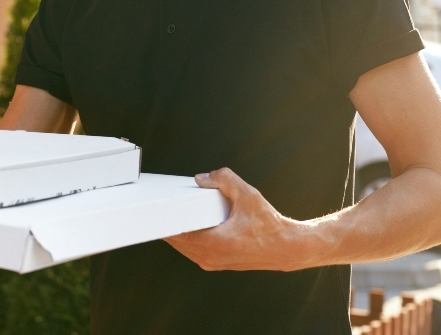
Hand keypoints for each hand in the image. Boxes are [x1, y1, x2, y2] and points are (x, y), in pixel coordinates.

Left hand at [163, 168, 314, 271]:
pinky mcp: (217, 263)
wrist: (289, 248)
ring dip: (176, 232)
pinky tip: (183, 225)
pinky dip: (186, 238)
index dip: (162, 222)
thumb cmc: (270, 225)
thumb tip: (202, 178)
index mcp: (215, 244)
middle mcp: (211, 258)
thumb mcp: (248, 195)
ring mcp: (213, 263)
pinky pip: (193, 250)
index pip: (178, 234)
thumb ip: (225, 180)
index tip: (151, 210)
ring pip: (183, 247)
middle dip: (166, 224)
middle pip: (176, 241)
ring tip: (167, 214)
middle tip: (154, 207)